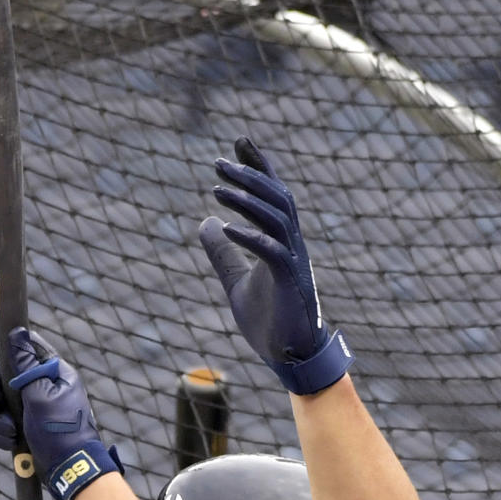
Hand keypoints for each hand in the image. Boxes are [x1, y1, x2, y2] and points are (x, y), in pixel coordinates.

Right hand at [0, 327, 120, 499]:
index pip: (24, 347)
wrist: (71, 471)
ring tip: (11, 433)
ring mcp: (33, 407)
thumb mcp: (39, 394)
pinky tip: (12, 443)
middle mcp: (42, 386)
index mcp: (53, 372)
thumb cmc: (60, 432)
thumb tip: (16, 332)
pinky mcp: (25, 427)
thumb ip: (25, 364)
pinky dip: (1, 434)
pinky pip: (1, 424)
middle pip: (3, 377)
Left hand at [198, 136, 352, 393]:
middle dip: (249, 176)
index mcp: (282, 241)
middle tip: (217, 163)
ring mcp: (294, 263)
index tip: (238, 142)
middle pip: (276, 198)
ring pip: (277, 219)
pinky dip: (250, 237)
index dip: (259, 166)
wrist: (289, 357)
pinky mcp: (290, 284)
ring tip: (217, 189)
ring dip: (248, 201)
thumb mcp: (235, 281)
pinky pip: (273, 252)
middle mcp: (292, 245)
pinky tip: (226, 228)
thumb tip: (205, 222)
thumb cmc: (268, 320)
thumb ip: (222, 252)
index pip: (273, 194)